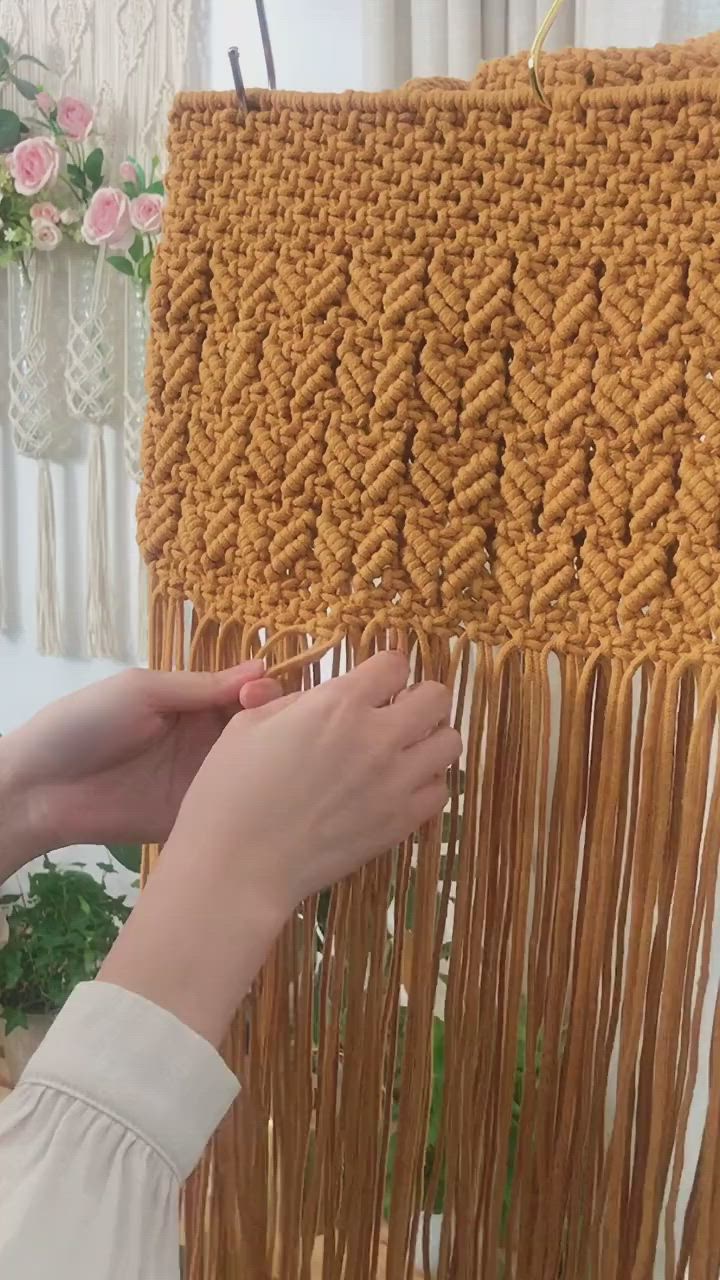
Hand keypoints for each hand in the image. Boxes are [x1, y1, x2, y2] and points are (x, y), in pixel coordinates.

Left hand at [0, 663, 280, 876]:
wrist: (40, 789)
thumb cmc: (86, 724)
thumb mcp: (143, 692)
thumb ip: (201, 687)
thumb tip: (261, 667)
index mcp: (195, 703)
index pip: (247, 692)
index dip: (264, 690)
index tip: (259, 696)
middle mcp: (206, 740)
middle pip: (259, 731)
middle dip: (277, 725)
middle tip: (279, 729)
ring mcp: (204, 781)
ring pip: (254, 769)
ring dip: (276, 764)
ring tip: (292, 761)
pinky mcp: (196, 817)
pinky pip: (233, 809)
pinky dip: (257, 803)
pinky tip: (278, 799)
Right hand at [100, 652, 461, 1044]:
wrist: (237, 867)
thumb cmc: (229, 792)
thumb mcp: (248, 725)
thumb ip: (294, 703)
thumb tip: (319, 699)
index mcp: (338, 704)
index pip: (394, 664)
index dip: (382, 671)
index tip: (371, 685)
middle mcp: (378, 737)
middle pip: (438, 697)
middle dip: (419, 697)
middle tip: (394, 713)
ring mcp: (395, 782)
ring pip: (450, 743)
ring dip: (429, 739)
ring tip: (402, 750)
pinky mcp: (400, 823)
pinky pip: (440, 791)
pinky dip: (426, 784)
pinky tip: (398, 788)